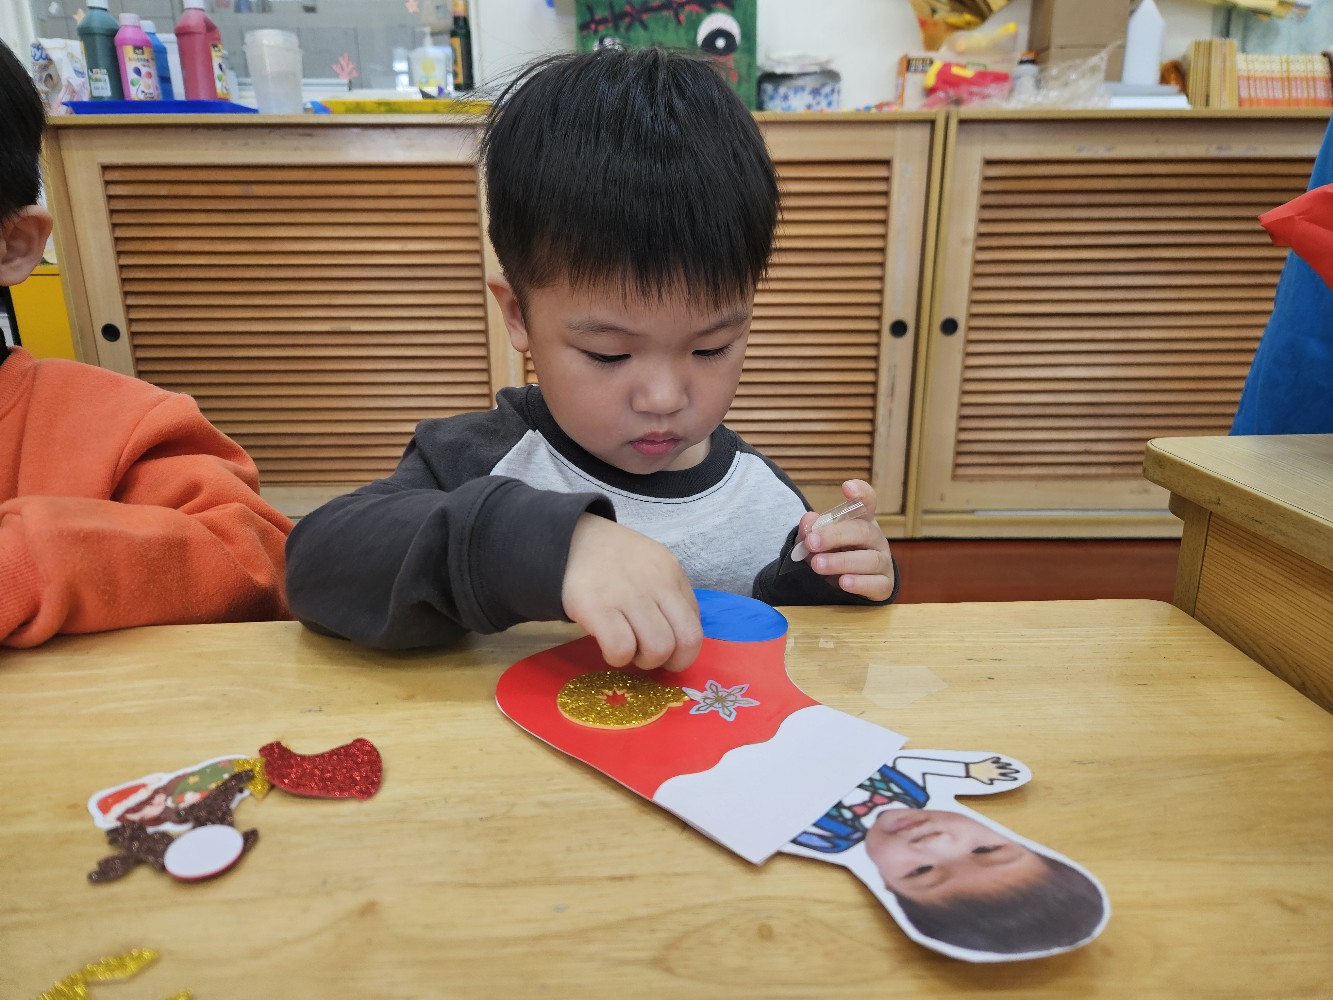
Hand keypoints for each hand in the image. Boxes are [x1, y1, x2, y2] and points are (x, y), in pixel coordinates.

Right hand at [562, 514, 701, 671]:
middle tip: (644, 654)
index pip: (695, 627)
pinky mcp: (597, 607)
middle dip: (668, 661)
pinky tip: (606, 645)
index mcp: (672, 575)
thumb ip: (670, 597)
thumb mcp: (653, 566)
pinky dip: (617, 657)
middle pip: (686, 641)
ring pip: (658, 649)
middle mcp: (657, 584)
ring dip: (642, 660)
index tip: (663, 651)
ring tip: (625, 648)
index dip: (682, 651)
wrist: (568, 539)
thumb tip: (678, 641)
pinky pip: (621, 648)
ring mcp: (628, 595)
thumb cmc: (613, 561)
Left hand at [796, 480, 894, 600]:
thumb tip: (808, 519)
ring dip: (841, 562)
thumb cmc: (833, 555)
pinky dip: (860, 583)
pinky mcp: (884, 585)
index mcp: (861, 521)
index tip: (847, 487)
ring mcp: (883, 562)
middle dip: (835, 535)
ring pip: (869, 559)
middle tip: (811, 542)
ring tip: (818, 565)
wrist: (845, 586)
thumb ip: (811, 532)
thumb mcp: (817, 542)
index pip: (867, 502)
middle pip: (862, 531)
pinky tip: (843, 582)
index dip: (860, 493)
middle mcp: (875, 539)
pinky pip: (876, 584)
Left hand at [965, 756, 1020, 784]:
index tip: (1016, 778)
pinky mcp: (988, 760)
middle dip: (1012, 771)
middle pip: (1005, 770)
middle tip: (1018, 771)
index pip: (1005, 777)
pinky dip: (997, 759)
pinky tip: (1000, 759)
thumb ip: (990, 783)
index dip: (1011, 778)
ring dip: (1007, 765)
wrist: (970, 770)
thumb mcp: (984, 782)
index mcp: (994, 776)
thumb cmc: (977, 777)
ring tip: (1011, 765)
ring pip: (1001, 764)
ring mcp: (991, 764)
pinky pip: (994, 759)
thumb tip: (993, 783)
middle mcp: (994, 770)